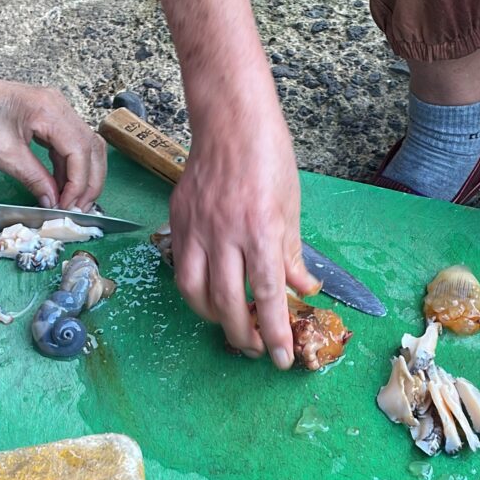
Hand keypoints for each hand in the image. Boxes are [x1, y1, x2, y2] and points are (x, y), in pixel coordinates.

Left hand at [0, 78, 106, 209]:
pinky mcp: (55, 119)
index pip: (79, 150)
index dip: (78, 183)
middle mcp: (61, 107)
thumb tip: (53, 201)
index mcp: (49, 111)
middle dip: (90, 182)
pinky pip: (74, 146)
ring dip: (85, 176)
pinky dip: (72, 169)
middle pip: (93, 148)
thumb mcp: (2, 154)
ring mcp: (60, 111)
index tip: (68, 205)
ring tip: (73, 200)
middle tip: (79, 208)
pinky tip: (63, 186)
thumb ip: (33, 178)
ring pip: (88, 148)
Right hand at [171, 107, 318, 368]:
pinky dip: (195, 291)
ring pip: (195, 292)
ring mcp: (196, 228)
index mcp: (261, 229)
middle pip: (228, 303)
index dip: (276, 332)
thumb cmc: (268, 158)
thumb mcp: (291, 207)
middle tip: (255, 348)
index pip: (270, 294)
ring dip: (213, 317)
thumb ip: (292, 254)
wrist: (229, 121)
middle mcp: (225, 234)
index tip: (282, 358)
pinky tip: (209, 295)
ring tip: (230, 325)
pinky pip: (181, 268)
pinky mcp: (177, 221)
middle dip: (242, 335)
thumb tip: (302, 289)